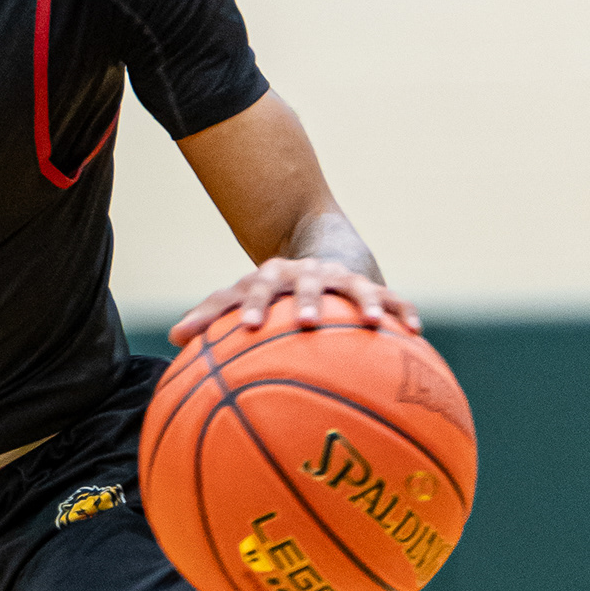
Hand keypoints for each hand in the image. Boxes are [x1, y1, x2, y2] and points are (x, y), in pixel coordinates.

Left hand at [169, 255, 422, 344]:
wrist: (316, 249)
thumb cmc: (270, 295)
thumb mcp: (240, 302)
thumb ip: (210, 319)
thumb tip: (173, 340)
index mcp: (269, 279)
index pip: (253, 290)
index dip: (250, 306)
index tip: (248, 327)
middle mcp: (304, 274)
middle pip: (305, 284)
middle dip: (307, 301)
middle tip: (308, 322)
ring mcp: (338, 279)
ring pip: (352, 288)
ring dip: (364, 303)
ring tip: (374, 322)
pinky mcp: (369, 287)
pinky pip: (390, 298)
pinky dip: (402, 311)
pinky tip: (416, 330)